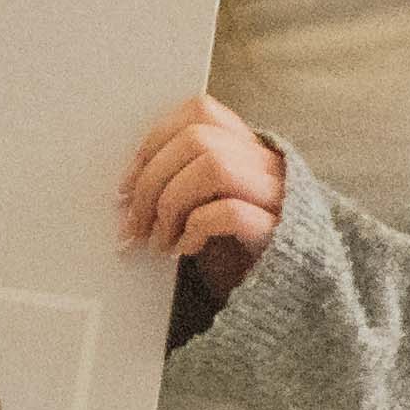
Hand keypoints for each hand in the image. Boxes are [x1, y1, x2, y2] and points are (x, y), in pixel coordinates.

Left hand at [115, 96, 285, 286]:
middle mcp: (267, 164)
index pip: (200, 112)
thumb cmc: (237, 253)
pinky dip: (196, 228)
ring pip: (214, 167)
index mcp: (248, 150)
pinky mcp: (278, 233)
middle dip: (152, 179)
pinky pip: (230, 212)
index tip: (127, 183)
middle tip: (134, 222)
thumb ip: (181, 184)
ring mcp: (277, 196)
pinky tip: (186, 249)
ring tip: (159, 241)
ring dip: (171, 204)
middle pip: (198, 139)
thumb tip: (127, 190)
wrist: (283, 297)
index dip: (155, 140)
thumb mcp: (207, 208)